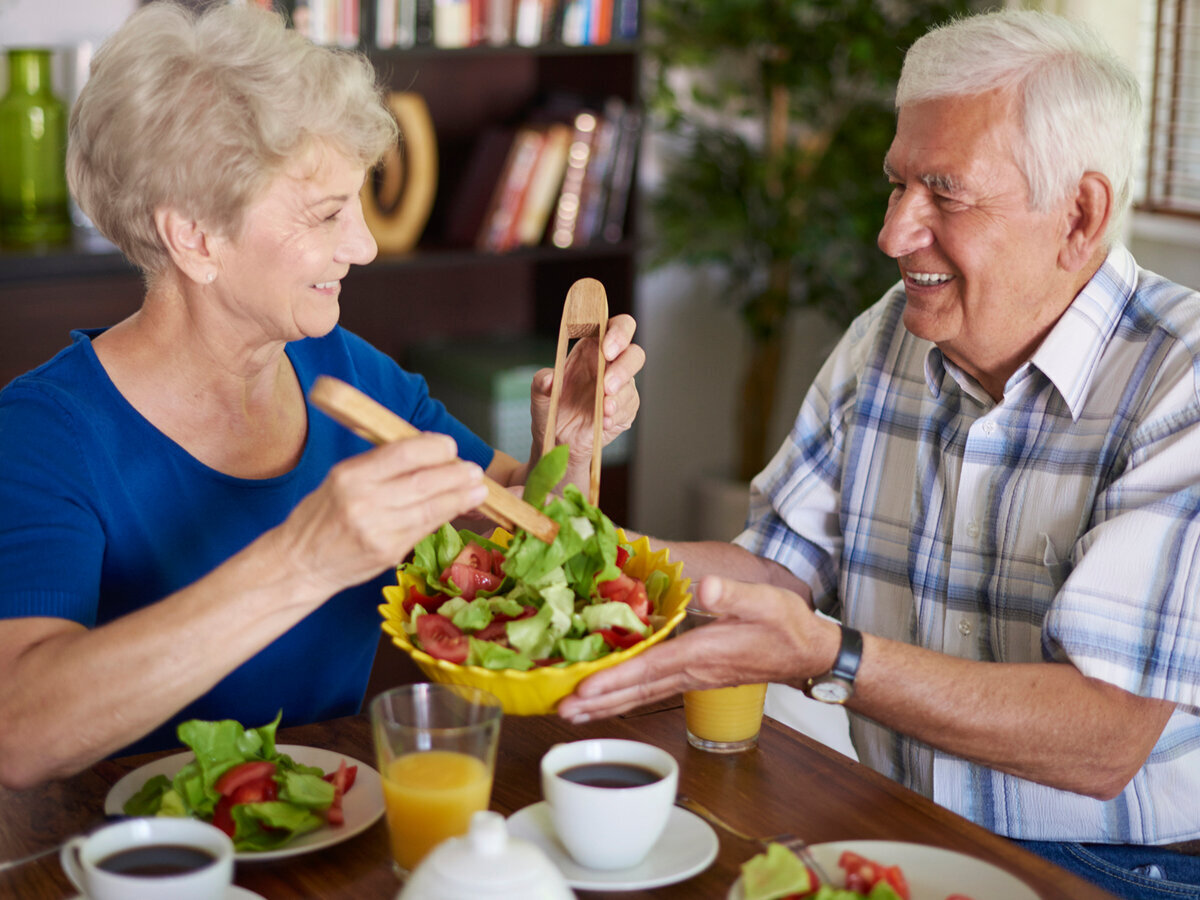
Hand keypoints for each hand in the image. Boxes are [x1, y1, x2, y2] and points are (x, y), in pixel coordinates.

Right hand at [280, 433, 487, 595]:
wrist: (299, 563)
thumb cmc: (322, 515)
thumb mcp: (341, 478)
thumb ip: (379, 466)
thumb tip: (426, 452)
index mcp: (350, 475)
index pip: (402, 454)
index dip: (433, 448)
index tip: (450, 446)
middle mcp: (364, 501)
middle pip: (423, 482)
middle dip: (455, 474)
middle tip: (474, 470)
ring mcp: (377, 530)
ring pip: (430, 508)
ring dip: (460, 497)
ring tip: (478, 490)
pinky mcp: (388, 552)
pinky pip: (424, 528)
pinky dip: (446, 516)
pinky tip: (460, 509)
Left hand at [529, 313, 643, 472]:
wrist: (557, 440)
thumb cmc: (552, 409)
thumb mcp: (539, 395)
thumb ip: (541, 383)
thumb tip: (549, 378)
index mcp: (592, 348)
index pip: (614, 327)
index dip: (618, 333)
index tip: (607, 349)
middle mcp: (610, 365)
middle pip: (634, 354)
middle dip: (624, 367)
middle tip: (606, 385)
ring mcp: (621, 388)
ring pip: (632, 384)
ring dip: (619, 396)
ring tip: (604, 409)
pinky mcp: (625, 410)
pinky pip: (629, 408)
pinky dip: (617, 414)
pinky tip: (604, 420)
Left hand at [557, 574, 840, 721]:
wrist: (807, 654)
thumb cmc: (786, 625)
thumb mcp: (766, 601)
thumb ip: (735, 594)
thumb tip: (707, 587)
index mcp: (703, 652)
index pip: (651, 668)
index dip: (617, 678)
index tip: (585, 688)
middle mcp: (692, 671)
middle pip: (637, 690)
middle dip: (598, 701)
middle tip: (560, 710)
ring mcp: (691, 678)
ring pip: (641, 695)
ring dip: (606, 705)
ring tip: (570, 714)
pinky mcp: (693, 677)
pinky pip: (651, 691)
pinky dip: (624, 698)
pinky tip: (605, 701)